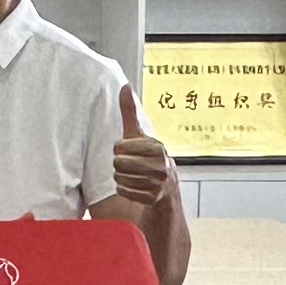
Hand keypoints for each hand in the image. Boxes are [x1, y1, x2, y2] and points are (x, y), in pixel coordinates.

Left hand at [109, 83, 177, 208]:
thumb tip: (125, 86)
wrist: (166, 186)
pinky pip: (124, 191)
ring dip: (121, 177)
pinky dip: (124, 189)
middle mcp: (161, 165)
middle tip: (129, 163)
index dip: (118, 148)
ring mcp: (158, 183)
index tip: (126, 149)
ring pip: (120, 178)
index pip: (119, 147)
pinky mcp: (153, 198)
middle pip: (118, 164)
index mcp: (157, 146)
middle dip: (119, 164)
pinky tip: (134, 185)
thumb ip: (130, 111)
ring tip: (133, 174)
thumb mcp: (139, 133)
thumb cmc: (147, 154)